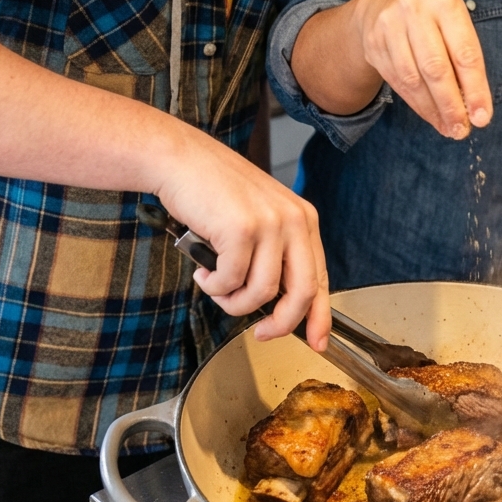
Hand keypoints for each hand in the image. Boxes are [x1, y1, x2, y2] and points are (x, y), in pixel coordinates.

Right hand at [154, 128, 329, 349]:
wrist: (180, 159)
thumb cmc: (214, 190)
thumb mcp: (259, 217)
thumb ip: (274, 253)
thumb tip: (276, 304)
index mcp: (303, 218)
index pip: (321, 277)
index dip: (320, 316)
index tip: (318, 342)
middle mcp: (293, 219)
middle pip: (302, 292)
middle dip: (281, 324)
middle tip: (261, 332)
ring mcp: (269, 224)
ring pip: (261, 293)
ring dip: (234, 301)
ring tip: (216, 285)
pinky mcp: (241, 230)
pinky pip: (231, 282)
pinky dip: (213, 286)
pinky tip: (203, 272)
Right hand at [351, 0, 493, 138]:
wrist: (382, 4)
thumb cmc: (431, 20)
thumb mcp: (452, 25)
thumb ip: (464, 60)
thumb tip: (474, 108)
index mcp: (445, 3)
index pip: (464, 54)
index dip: (475, 90)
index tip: (482, 117)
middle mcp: (415, 11)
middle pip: (436, 68)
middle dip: (451, 105)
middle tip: (462, 130)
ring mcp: (389, 27)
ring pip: (413, 79)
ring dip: (432, 110)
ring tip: (448, 128)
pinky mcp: (373, 44)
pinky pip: (397, 82)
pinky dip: (416, 104)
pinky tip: (430, 116)